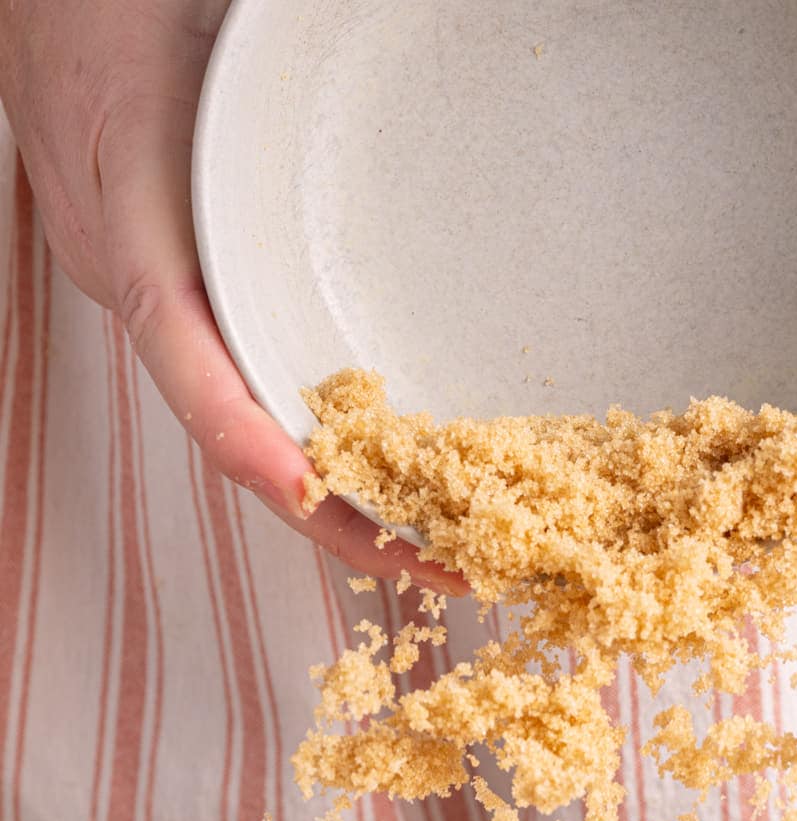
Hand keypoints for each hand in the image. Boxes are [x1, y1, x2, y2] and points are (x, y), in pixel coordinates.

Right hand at [0, 0, 465, 588]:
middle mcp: (131, 269)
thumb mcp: (186, 9)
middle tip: (445, 564)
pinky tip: (392, 467)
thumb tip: (339, 56)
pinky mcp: (179, 277)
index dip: (241, 431)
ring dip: (341, 494)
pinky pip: (250, 377)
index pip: (178, 343)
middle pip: (232, 421)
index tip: (310, 489)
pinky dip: (319, 438)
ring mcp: (151, 282)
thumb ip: (253, 48)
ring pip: (247, 414)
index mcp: (126, 208)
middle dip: (336, 515)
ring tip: (440, 544)